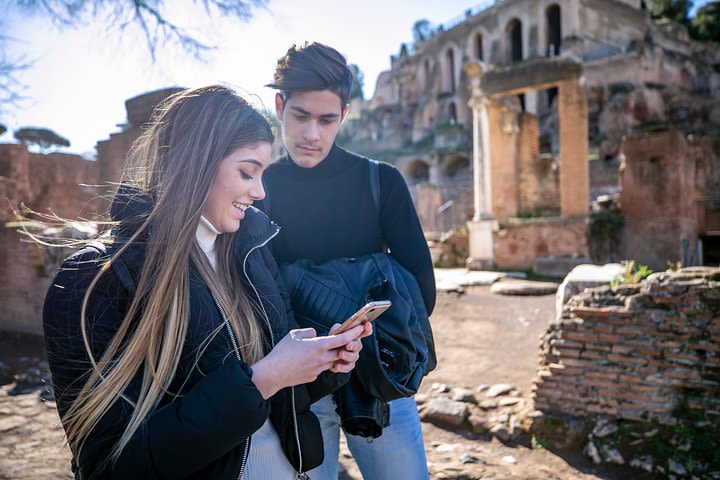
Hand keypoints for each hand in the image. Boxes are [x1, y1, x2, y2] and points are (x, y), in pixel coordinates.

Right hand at [250, 325, 366, 398]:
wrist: (273, 373)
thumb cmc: (281, 353)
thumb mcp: (294, 335)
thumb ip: (308, 332)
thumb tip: (315, 334)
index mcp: (318, 345)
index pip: (342, 339)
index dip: (353, 333)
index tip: (361, 328)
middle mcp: (322, 358)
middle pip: (341, 351)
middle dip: (346, 345)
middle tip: (347, 339)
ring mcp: (318, 369)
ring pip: (333, 361)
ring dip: (333, 355)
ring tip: (323, 349)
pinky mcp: (313, 377)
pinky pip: (322, 368)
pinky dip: (321, 363)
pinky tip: (309, 360)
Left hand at [327, 321, 372, 373]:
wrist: (327, 354)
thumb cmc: (333, 340)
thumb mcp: (335, 332)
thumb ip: (338, 328)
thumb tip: (340, 327)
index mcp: (355, 336)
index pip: (364, 332)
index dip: (367, 328)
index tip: (367, 324)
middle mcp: (356, 346)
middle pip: (359, 345)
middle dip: (354, 345)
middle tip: (348, 345)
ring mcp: (353, 356)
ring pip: (354, 357)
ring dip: (348, 356)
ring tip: (340, 354)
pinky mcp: (348, 366)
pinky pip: (348, 368)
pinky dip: (342, 367)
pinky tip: (336, 366)